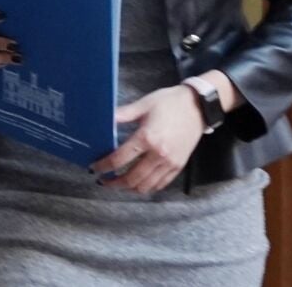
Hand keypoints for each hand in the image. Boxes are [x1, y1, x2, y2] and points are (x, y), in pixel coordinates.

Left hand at [91, 85, 205, 193]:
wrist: (198, 106)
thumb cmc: (170, 102)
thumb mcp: (143, 105)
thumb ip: (122, 114)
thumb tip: (103, 119)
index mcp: (147, 138)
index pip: (119, 159)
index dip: (103, 166)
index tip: (94, 168)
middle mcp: (159, 154)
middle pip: (131, 179)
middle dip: (114, 183)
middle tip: (103, 180)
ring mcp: (170, 162)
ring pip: (146, 186)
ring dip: (129, 188)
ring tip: (118, 183)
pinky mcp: (179, 166)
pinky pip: (160, 184)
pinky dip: (146, 187)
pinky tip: (137, 182)